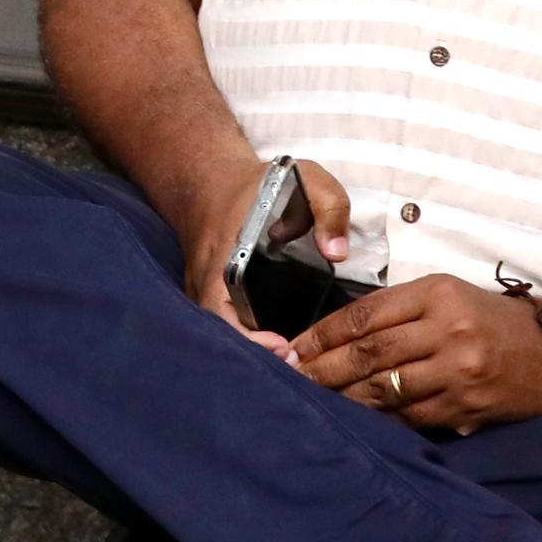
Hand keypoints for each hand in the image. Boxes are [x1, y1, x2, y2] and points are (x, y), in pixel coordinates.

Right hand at [173, 155, 352, 362]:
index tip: (283, 345)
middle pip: (220, 334)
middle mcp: (204, 282)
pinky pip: (224, 327)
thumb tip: (338, 252)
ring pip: (221, 335)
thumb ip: (328, 206)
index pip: (220, 311)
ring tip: (294, 364)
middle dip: (256, 356)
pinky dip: (248, 343)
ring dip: (253, 353)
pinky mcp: (211, 297)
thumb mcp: (304, 178)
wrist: (207, 181)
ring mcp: (203, 292)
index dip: (248, 337)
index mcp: (221, 256)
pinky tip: (280, 353)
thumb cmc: (258, 185)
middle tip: (296, 364)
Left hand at [292, 275, 541, 434]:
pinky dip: (376, 417)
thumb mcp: (445, 294)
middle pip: (368, 353)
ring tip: (311, 401)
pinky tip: (352, 419)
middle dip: (321, 368)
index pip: (364, 314)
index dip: (322, 334)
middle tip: (289, 378)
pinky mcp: (467, 406)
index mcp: (436, 294)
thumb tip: (335, 333)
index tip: (294, 348)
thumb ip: (396, 309)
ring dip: (341, 397)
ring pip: (384, 387)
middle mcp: (447, 330)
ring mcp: (458, 372)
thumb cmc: (488, 319)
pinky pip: (409, 415)